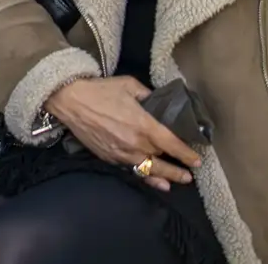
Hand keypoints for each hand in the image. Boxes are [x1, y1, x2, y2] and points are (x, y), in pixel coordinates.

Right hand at [44, 76, 202, 191]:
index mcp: (144, 125)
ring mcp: (122, 154)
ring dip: (164, 177)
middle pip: (162, 162)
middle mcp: (136, 144)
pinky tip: (152, 180)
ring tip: (175, 182)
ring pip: (148, 171)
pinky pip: (131, 170)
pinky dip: (144, 176)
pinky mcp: (109, 158)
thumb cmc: (100, 90)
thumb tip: (158, 102)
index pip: (171, 144)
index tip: (197, 159)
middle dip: (178, 170)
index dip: (186, 154)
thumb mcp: (129, 85)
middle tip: (189, 175)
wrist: (70, 100)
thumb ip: (148, 95)